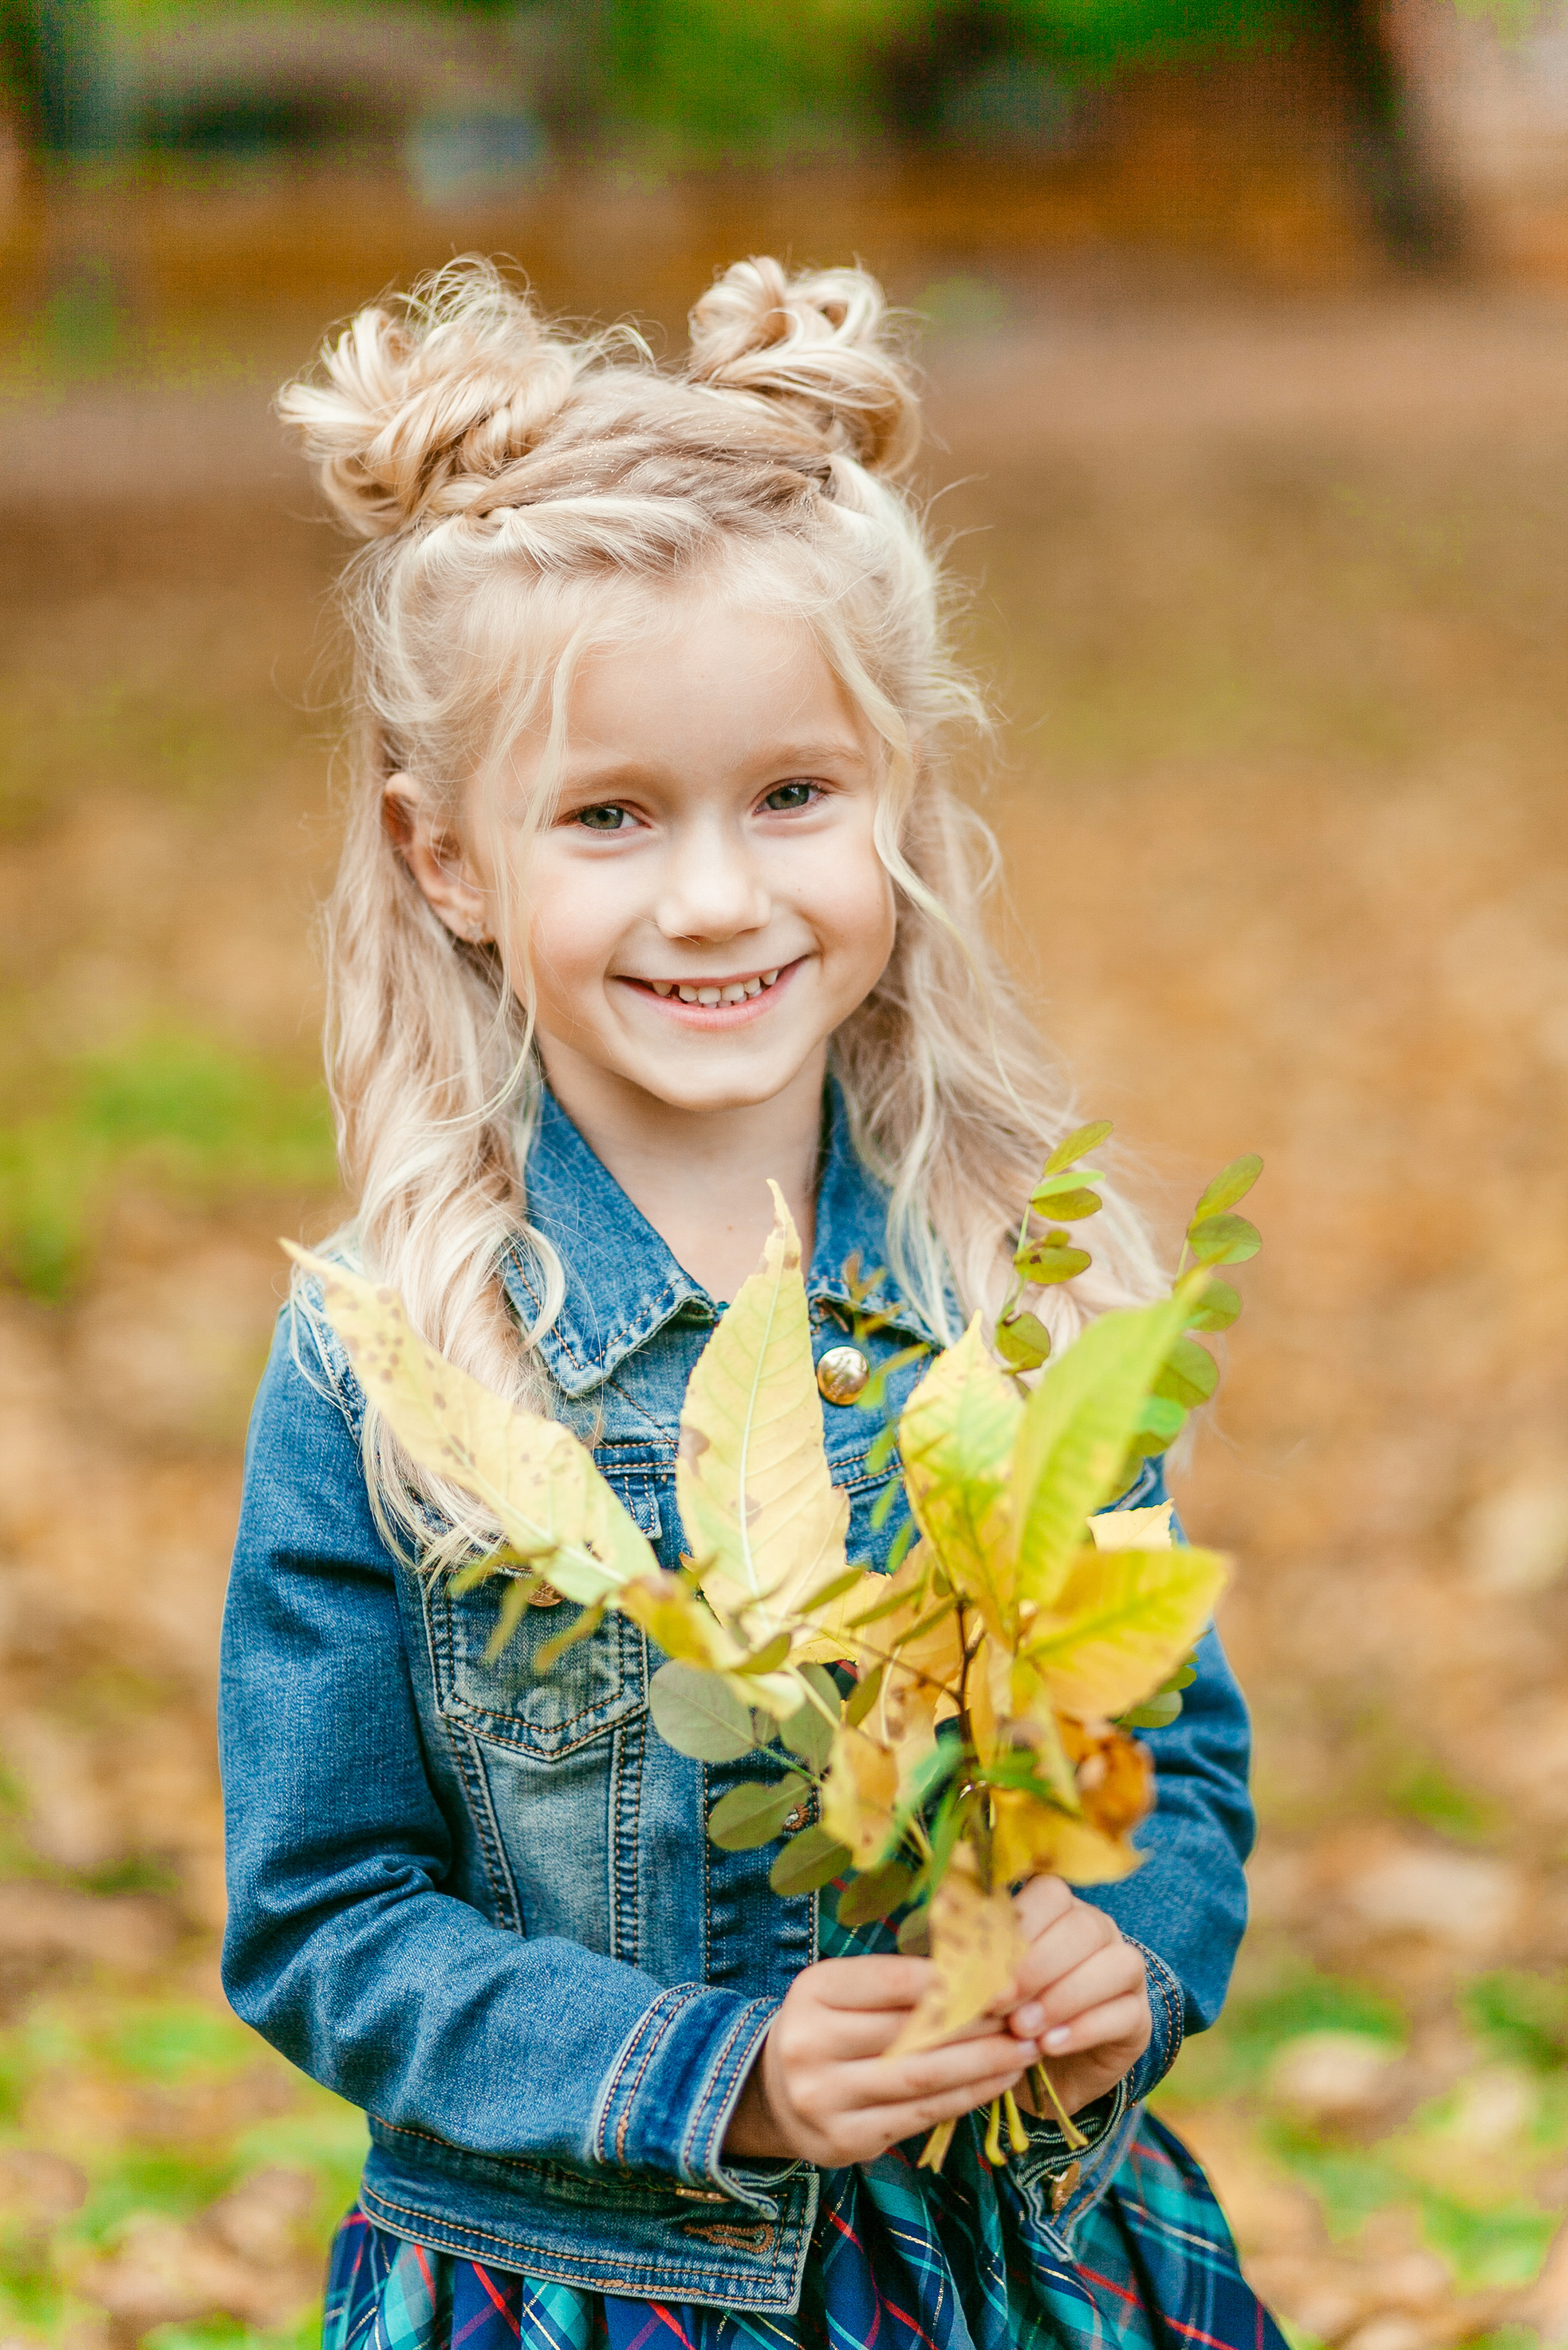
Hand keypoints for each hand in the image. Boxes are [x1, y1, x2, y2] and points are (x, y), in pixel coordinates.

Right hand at [723, 1955, 1037, 2167]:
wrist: (774, 2092)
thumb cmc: (830, 2025)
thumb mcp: (847, 1989)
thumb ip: (901, 1980)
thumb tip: (984, 1967)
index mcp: (813, 1991)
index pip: (893, 1982)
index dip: (955, 1981)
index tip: (1009, 1980)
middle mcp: (810, 2044)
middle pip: (913, 2033)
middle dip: (981, 2024)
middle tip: (1029, 2015)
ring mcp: (824, 2098)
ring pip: (922, 2078)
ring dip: (984, 2063)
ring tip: (1026, 2048)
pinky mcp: (844, 2140)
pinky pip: (920, 2116)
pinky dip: (967, 2097)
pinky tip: (999, 2080)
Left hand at [998, 1876, 1150, 2118]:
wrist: (1045, 2070)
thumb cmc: (1007, 2012)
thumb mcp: (987, 1984)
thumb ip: (976, 1962)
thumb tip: (948, 1956)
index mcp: (1059, 1909)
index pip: (1051, 1892)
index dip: (1019, 1926)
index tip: (983, 1969)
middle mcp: (1099, 1931)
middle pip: (1084, 1927)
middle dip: (1038, 1966)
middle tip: (1000, 2004)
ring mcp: (1125, 1972)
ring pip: (1115, 1964)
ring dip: (1064, 1996)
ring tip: (1024, 2029)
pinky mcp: (1139, 2017)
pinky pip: (1125, 2013)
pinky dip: (1084, 2029)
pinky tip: (1049, 2046)